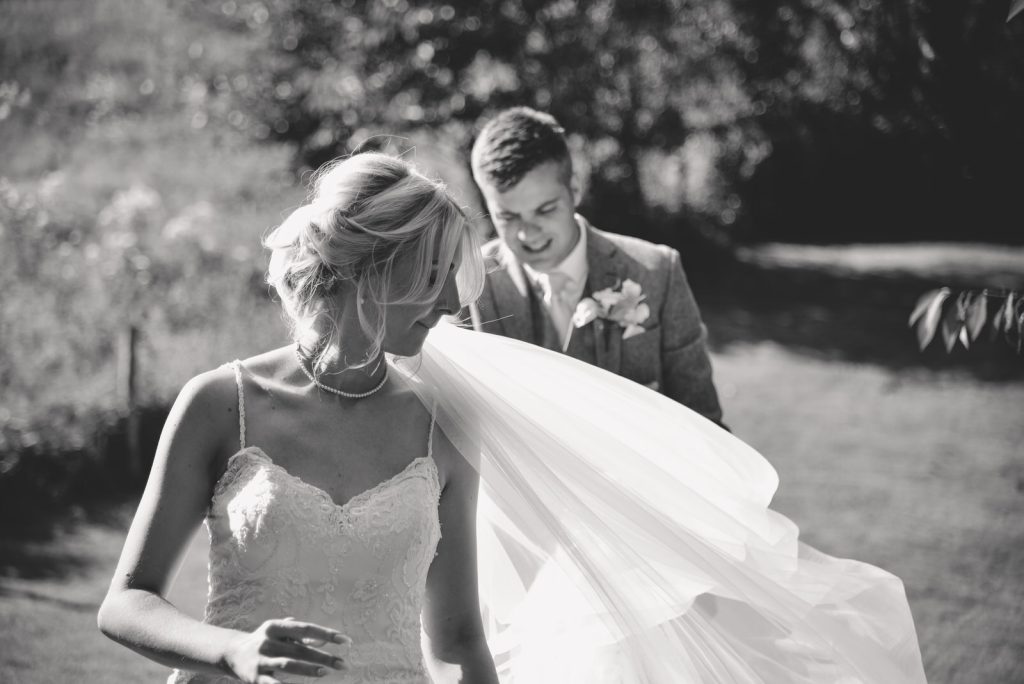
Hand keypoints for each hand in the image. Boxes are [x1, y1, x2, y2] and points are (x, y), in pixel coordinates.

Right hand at [222, 617, 350, 682]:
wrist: (232, 653)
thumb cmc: (265, 640)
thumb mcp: (280, 631)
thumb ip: (301, 634)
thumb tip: (324, 638)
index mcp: (276, 627)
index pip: (306, 629)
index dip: (327, 634)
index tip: (346, 641)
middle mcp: (268, 641)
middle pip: (301, 649)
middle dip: (324, 657)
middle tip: (344, 664)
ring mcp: (261, 659)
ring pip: (288, 664)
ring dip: (308, 669)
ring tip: (325, 672)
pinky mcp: (255, 677)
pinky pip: (272, 683)